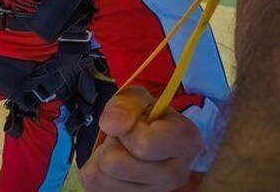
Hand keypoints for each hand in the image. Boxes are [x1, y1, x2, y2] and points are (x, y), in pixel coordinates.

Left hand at [79, 86, 202, 191]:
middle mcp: (177, 175)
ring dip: (100, 156)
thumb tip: (110, 125)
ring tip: (120, 150)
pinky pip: (93, 186)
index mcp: (185, 142)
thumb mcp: (135, 98)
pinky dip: (95, 170)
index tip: (137, 124)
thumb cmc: (144, 115)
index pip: (143, 145)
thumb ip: (124, 104)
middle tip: (124, 138)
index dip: (128, 129)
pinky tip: (114, 166)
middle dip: (111, 143)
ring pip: (100, 177)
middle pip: (115, 163)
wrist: (145, 135)